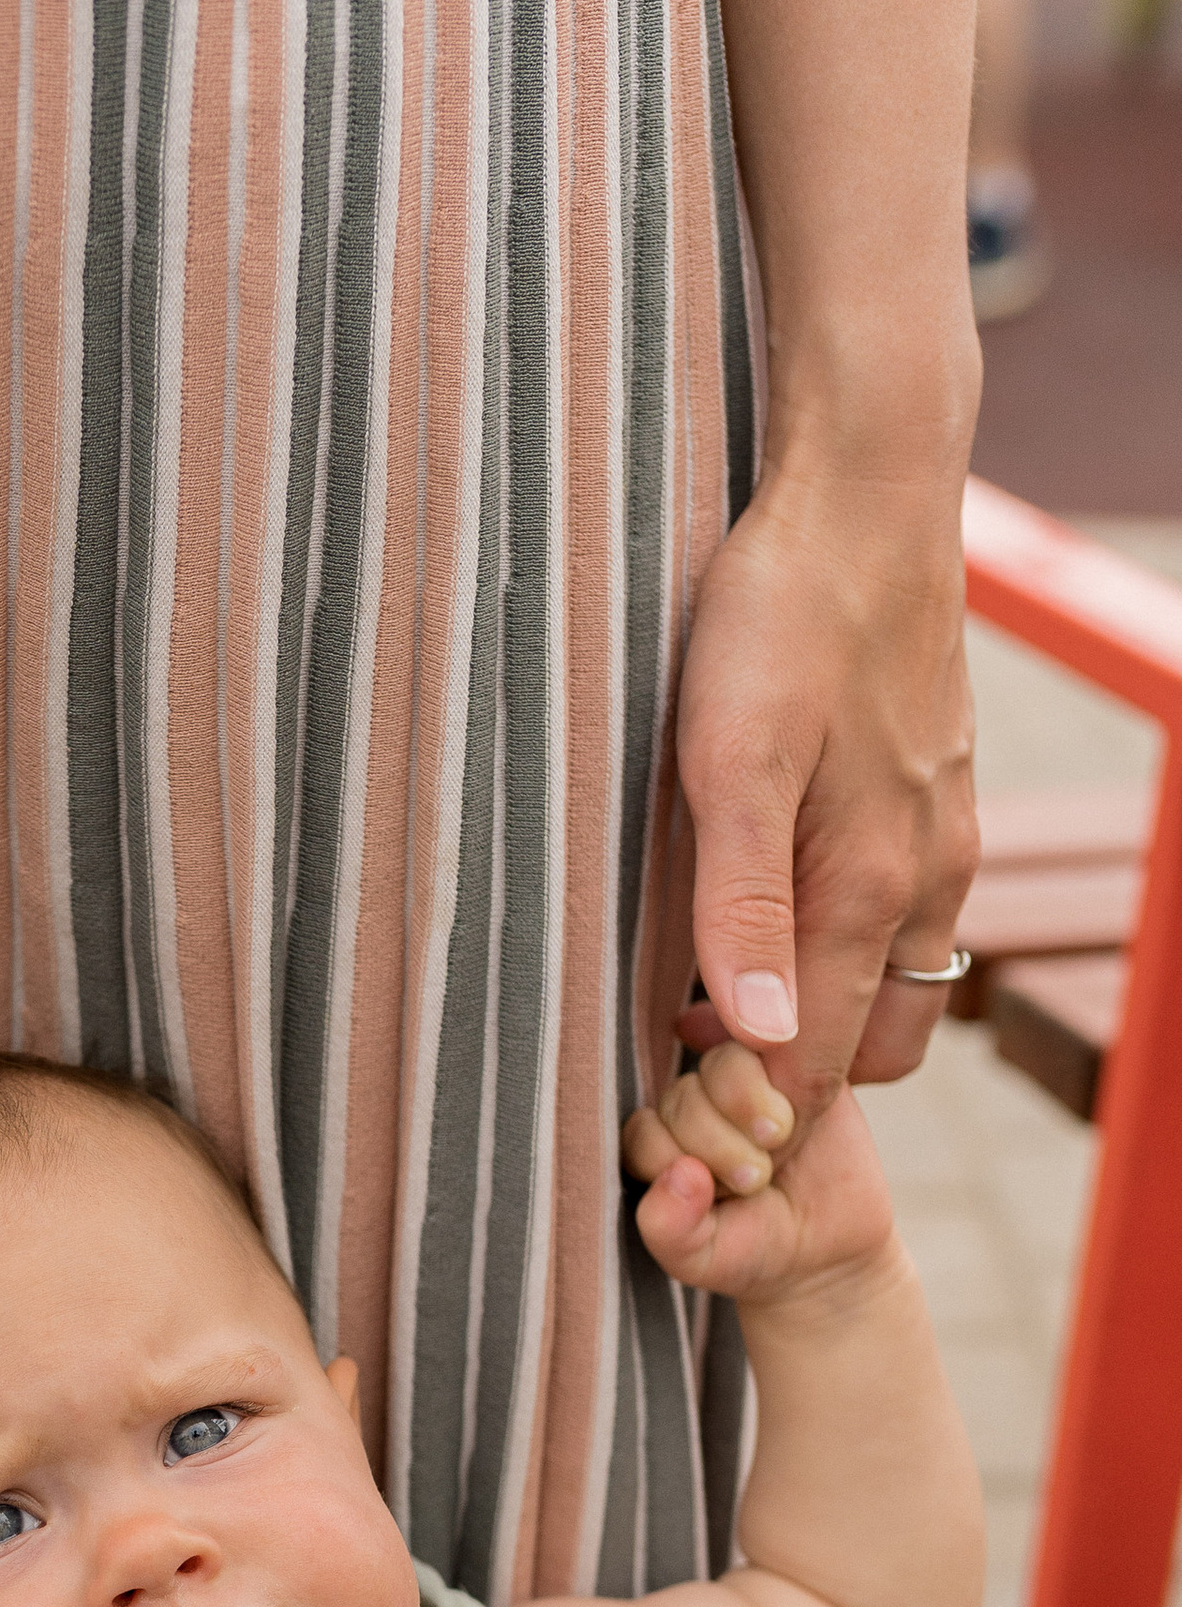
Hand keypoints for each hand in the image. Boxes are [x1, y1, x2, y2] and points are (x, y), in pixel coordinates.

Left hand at [625, 1048, 895, 1304]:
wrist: (830, 1245)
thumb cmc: (753, 1248)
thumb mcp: (703, 1258)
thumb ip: (669, 1230)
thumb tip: (679, 1174)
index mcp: (658, 1146)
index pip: (643, 1132)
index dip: (678, 1164)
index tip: (719, 1200)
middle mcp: (693, 1106)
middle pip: (681, 1097)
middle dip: (718, 1146)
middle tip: (756, 1180)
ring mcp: (742, 1080)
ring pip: (722, 1063)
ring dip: (748, 1107)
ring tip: (778, 1143)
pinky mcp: (793, 1062)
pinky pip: (777, 1043)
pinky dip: (785, 1082)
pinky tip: (803, 1116)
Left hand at [672, 459, 977, 1118]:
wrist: (869, 492)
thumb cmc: (783, 613)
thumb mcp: (732, 759)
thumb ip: (743, 904)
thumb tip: (758, 1039)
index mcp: (872, 889)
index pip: (818, 1068)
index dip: (746, 1114)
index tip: (666, 1113)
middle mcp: (926, 879)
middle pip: (868, 1049)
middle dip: (789, 1077)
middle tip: (680, 1051)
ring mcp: (941, 838)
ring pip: (891, 984)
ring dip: (817, 1010)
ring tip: (708, 984)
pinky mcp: (935, 795)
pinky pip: (902, 917)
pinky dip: (841, 947)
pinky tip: (763, 901)